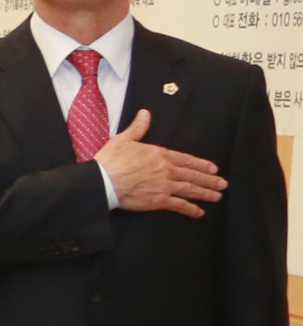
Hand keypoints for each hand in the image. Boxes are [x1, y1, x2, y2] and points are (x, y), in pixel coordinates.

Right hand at [100, 111, 224, 215]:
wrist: (102, 181)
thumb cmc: (110, 160)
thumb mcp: (123, 140)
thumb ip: (138, 128)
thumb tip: (145, 113)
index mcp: (160, 154)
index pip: (186, 159)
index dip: (202, 165)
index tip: (213, 169)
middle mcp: (166, 169)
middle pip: (193, 175)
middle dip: (210, 180)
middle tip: (223, 184)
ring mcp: (164, 185)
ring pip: (191, 189)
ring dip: (206, 193)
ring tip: (217, 196)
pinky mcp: (158, 200)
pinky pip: (179, 205)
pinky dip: (190, 209)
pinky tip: (199, 212)